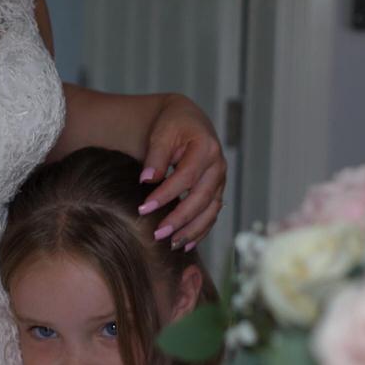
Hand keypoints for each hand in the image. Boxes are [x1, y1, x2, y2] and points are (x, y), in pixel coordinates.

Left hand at [139, 95, 226, 250]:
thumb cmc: (172, 124)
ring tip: (172, 244)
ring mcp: (220, 179)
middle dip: (180, 219)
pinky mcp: (217, 189)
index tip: (144, 208)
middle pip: (201, 198)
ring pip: (211, 210)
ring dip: (192, 230)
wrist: (186, 120)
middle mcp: (218, 165)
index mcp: (206, 148)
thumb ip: (155, 156)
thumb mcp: (161, 133)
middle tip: (158, 234)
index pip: (186, 177)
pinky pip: (213, 213)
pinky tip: (186, 242)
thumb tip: (147, 179)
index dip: (165, 195)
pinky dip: (201, 229)